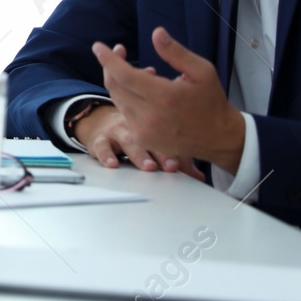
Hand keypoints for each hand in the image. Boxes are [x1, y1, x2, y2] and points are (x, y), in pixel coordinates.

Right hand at [74, 101, 205, 180]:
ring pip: (129, 141)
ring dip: (140, 154)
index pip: (169, 139)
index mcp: (155, 127)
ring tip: (148, 166)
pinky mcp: (100, 139)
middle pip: (152, 139)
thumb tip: (199, 178)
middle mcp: (138, 127)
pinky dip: (106, 155)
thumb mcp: (155, 144)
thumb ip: (178, 160)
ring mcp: (119, 132)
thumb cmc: (134, 135)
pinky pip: (102, 146)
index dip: (178, 151)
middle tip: (172, 166)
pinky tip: (112, 164)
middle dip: (163, 154)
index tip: (184, 165)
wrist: (102, 122)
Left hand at [90, 29, 246, 173]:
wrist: (218, 138)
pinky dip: (128, 99)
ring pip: (118, 100)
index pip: (124, 75)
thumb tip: (156, 32)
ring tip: (145, 73)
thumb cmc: (211, 100)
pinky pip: (125, 114)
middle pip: (116, 87)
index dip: (108, 59)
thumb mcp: (201, 71)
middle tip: (120, 52)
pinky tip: (144, 93)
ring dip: (122, 82)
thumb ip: (176, 52)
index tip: (98, 46)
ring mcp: (144, 132)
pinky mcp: (143, 140)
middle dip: (111, 66)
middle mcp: (150, 117)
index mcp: (165, 97)